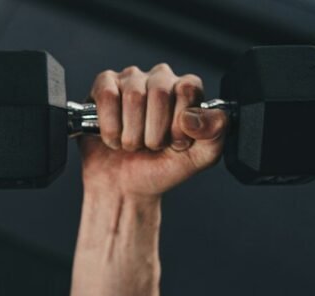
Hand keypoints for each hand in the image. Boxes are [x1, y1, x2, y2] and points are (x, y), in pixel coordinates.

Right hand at [68, 64, 227, 295]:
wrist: (121, 194)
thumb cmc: (159, 178)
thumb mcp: (198, 161)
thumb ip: (216, 137)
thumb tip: (210, 116)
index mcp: (183, 95)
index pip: (187, 82)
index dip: (180, 114)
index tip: (176, 141)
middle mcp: (156, 85)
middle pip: (158, 83)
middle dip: (154, 126)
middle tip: (150, 149)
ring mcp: (127, 88)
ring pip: (130, 87)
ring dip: (130, 126)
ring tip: (130, 146)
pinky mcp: (98, 95)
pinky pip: (102, 88)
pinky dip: (107, 119)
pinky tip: (110, 137)